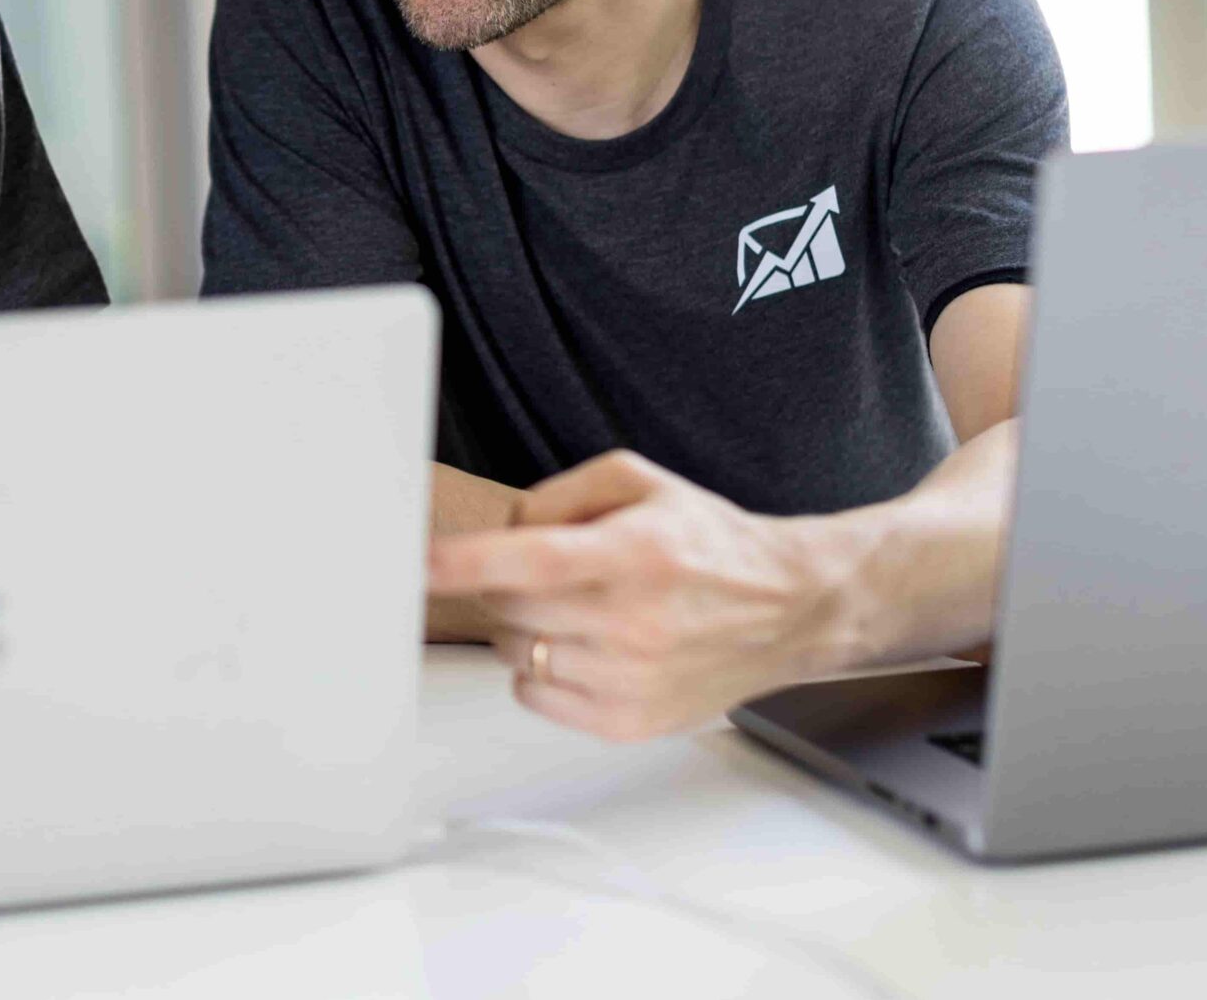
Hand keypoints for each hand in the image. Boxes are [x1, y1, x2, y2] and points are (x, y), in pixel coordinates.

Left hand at [426, 448, 854, 741]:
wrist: (787, 609)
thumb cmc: (708, 544)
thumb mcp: (639, 481)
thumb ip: (561, 495)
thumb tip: (504, 531)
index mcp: (635, 553)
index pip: (533, 561)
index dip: (466, 563)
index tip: (419, 564)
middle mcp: (633, 621)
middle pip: (510, 608)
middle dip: (507, 584)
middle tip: (547, 572)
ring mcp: (631, 680)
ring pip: (516, 652)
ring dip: (528, 627)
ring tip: (580, 608)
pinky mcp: (628, 724)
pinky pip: (534, 696)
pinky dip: (543, 671)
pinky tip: (587, 647)